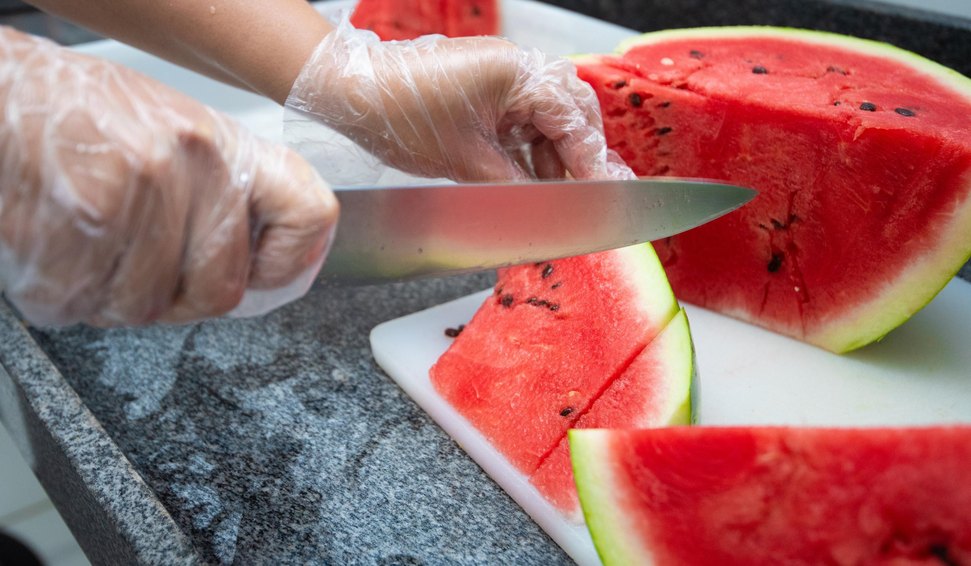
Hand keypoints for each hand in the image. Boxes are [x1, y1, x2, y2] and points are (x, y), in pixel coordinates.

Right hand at [0, 28, 338, 326]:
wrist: (1, 94)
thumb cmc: (82, 117)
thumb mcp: (173, 137)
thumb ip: (221, 196)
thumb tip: (266, 267)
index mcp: (224, 146)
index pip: (308, 214)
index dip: (290, 262)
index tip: (265, 273)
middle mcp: (194, 164)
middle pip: (220, 293)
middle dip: (175, 301)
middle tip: (140, 270)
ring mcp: (140, 191)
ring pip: (143, 309)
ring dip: (105, 296)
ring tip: (85, 244)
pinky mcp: (82, 218)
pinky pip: (79, 305)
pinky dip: (57, 293)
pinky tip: (52, 246)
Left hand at [285, 18, 633, 181]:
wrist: (355, 94)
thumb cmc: (401, 114)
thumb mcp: (467, 163)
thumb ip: (518, 187)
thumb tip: (551, 213)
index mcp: (520, 74)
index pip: (575, 123)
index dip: (592, 166)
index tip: (607, 197)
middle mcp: (519, 68)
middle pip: (573, 114)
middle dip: (579, 158)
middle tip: (585, 198)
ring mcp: (504, 76)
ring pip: (550, 120)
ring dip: (554, 157)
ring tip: (553, 196)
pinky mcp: (488, 90)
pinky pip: (525, 120)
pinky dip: (530, 150)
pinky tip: (530, 180)